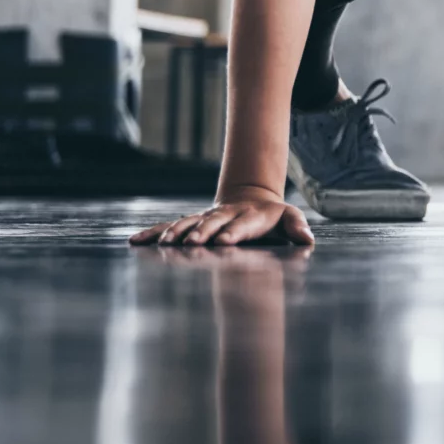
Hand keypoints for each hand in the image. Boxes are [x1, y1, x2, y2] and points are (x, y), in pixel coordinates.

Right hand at [127, 187, 314, 247]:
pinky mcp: (191, 222)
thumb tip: (309, 240)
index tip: (223, 242)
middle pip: (211, 224)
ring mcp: (205, 218)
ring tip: (165, 244)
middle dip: (202, 233)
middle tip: (192, 243)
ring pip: (187, 223)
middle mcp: (223, 216)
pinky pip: (169, 227)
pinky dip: (152, 233)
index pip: (240, 226)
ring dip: (176, 233)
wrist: (251, 198)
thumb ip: (298, 227)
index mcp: (248, 217)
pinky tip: (135, 241)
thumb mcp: (289, 218)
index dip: (232, 232)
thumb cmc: (272, 217)